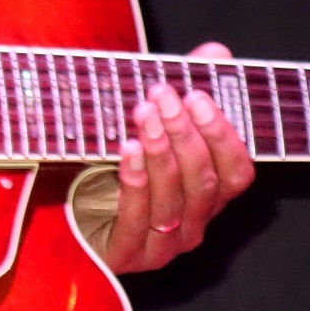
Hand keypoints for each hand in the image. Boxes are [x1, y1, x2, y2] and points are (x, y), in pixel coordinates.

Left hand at [104, 43, 256, 273]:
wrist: (72, 216)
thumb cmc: (125, 166)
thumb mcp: (159, 123)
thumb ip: (189, 88)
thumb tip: (216, 53)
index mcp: (210, 197)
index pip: (237, 173)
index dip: (222, 135)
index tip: (197, 96)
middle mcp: (194, 224)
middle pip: (203, 182)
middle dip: (184, 134)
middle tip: (163, 96)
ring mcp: (163, 246)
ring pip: (173, 199)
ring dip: (160, 151)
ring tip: (143, 114)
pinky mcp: (128, 257)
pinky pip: (137, 219)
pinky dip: (135, 181)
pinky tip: (127, 149)